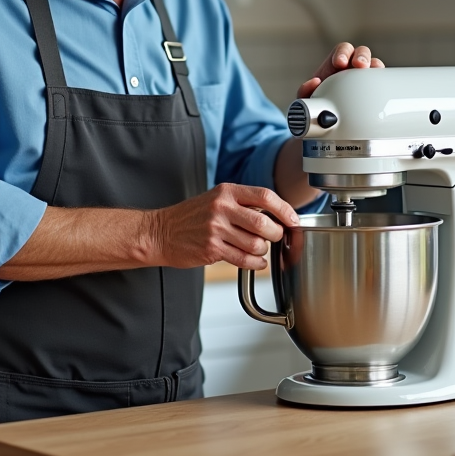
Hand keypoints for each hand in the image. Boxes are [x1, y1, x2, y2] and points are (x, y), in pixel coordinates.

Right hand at [144, 183, 297, 269]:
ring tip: (258, 249)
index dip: (284, 209)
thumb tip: (277, 216)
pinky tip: (255, 261)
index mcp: (226, 191)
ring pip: (256, 244)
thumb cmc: (191, 217)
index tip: (293, 219)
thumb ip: (243, 203)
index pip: (265, 196)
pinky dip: (255, 263)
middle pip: (264, 223)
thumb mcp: (216, 199)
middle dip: (276, 234)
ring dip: (263, 250)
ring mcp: (216, 229)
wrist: (161, 232)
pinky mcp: (211, 249)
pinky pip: (244, 260)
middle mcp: (221, 208)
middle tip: (275, 237)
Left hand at [296, 42, 384, 98]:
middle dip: (361, 56)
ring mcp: (364, 78)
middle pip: (361, 53)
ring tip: (373, 72)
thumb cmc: (317, 106)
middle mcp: (352, 67)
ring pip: (374, 64)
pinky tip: (382, 88)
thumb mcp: (308, 99)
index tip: (339, 63)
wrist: (326, 121)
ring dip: (375, 66)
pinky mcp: (374, 89)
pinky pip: (382, 81)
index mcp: (335, 65)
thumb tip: (314, 82)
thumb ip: (305, 90)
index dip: (342, 53)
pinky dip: (383, 81)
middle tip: (358, 65)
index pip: (342, 50)